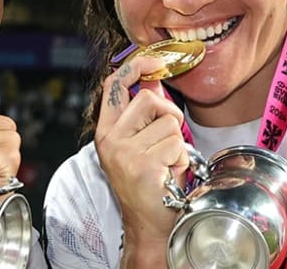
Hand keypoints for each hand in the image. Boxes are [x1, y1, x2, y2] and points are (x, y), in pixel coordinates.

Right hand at [95, 56, 189, 262]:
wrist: (148, 225)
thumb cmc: (148, 185)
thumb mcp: (138, 145)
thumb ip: (143, 115)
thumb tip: (153, 81)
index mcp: (105, 131)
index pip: (114, 85)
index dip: (135, 66)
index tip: (154, 61)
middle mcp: (110, 140)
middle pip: (150, 100)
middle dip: (169, 116)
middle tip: (167, 141)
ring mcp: (124, 152)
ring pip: (168, 124)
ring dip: (176, 144)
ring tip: (166, 164)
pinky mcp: (143, 165)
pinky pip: (176, 145)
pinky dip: (181, 159)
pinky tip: (169, 174)